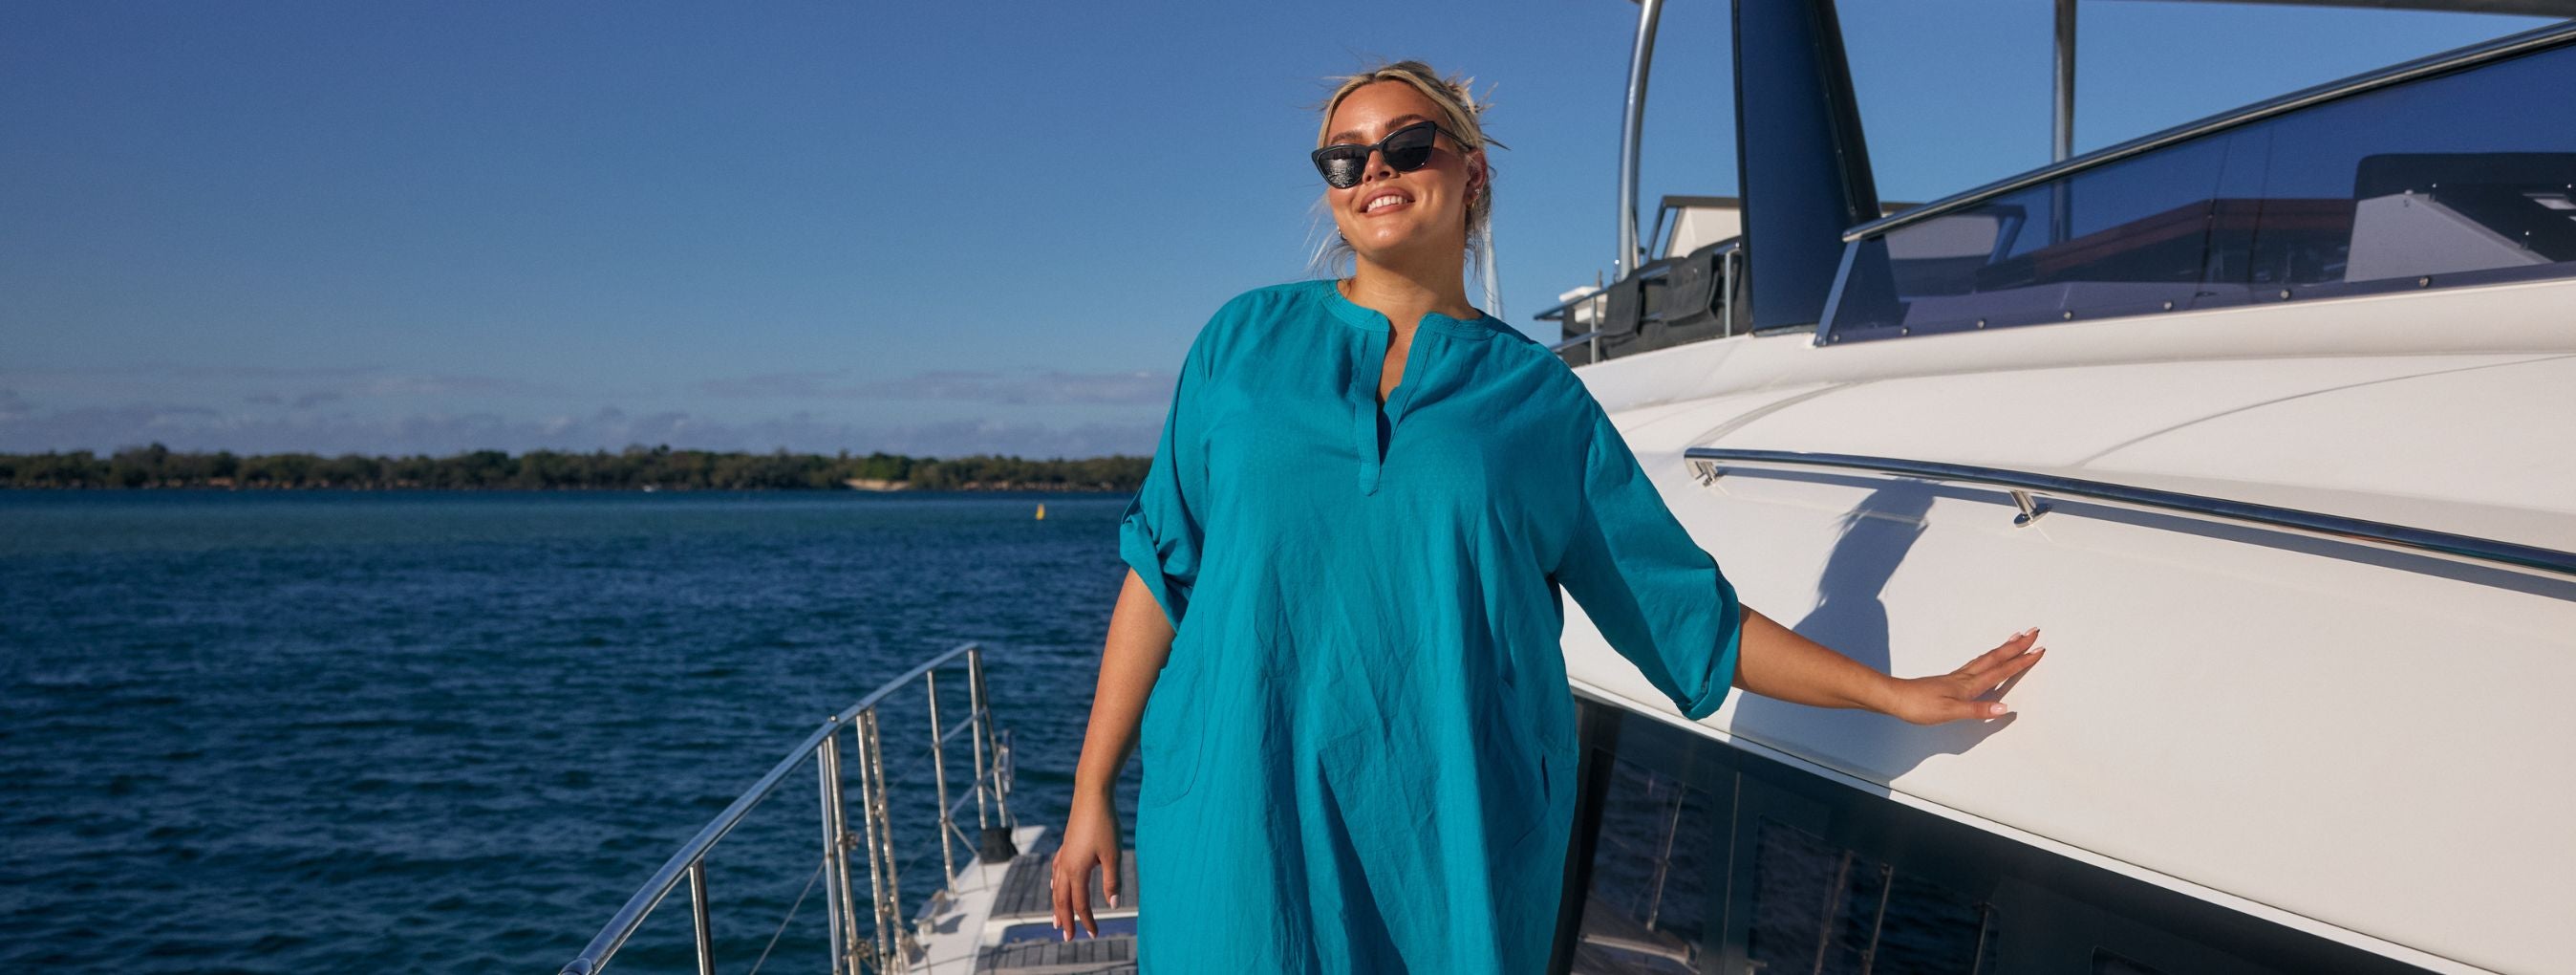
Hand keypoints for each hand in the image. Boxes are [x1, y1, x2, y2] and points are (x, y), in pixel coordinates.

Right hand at [1048, 791, 1122, 939]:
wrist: (1092, 794)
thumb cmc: (1105, 823)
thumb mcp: (1113, 855)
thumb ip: (1112, 881)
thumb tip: (1113, 905)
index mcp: (1077, 870)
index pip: (1080, 903)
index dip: (1087, 920)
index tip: (1094, 934)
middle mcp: (1065, 865)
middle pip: (1062, 899)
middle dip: (1065, 919)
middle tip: (1067, 937)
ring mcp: (1064, 854)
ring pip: (1056, 887)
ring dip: (1056, 905)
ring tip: (1056, 920)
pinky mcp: (1066, 845)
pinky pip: (1056, 871)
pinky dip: (1055, 884)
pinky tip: (1055, 886)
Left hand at [1880, 627, 2043, 724]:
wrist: (1894, 698)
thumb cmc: (1919, 706)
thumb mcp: (1949, 712)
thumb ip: (1977, 709)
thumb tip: (2004, 708)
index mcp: (1969, 684)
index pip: (2000, 670)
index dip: (2021, 661)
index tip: (2039, 649)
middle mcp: (1965, 677)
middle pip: (1996, 657)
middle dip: (2017, 646)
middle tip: (2034, 631)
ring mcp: (1958, 677)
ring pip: (1987, 659)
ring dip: (2004, 649)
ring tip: (2016, 638)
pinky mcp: (1950, 680)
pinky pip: (1977, 664)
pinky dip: (1989, 658)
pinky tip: (1988, 660)